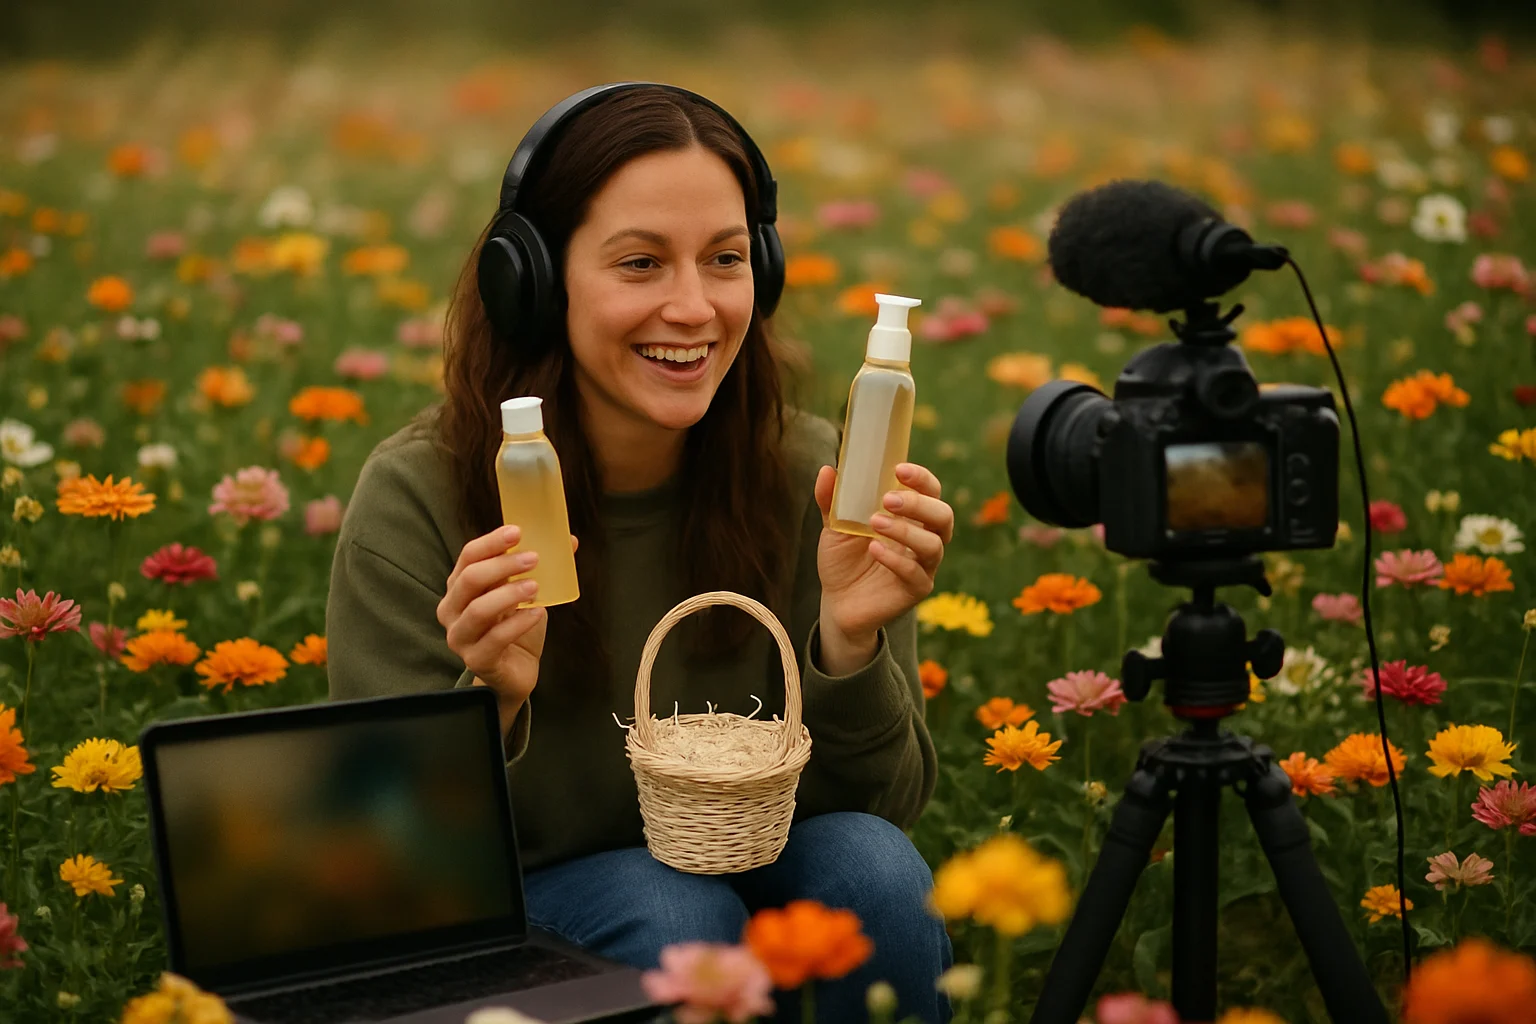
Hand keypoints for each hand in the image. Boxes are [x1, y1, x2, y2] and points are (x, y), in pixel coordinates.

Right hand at [436, 524, 578, 733]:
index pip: (468, 557)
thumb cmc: (515, 627)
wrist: (515, 671)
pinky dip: (519, 623)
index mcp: (459, 587)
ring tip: (536, 586)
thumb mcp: (525, 592)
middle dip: (503, 565)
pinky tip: (537, 613)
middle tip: (533, 558)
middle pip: (470, 579)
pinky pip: (495, 639)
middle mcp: (452, 610)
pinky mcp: (476, 659)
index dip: (491, 542)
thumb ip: (539, 567)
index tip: (518, 532)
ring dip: (510, 594)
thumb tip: (568, 540)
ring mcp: (460, 637)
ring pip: (479, 610)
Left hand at [813, 462, 953, 671]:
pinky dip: (895, 559)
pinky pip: (915, 574)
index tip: (899, 469)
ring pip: (934, 544)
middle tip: (888, 499)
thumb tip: (827, 470)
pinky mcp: (916, 590)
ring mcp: (923, 566)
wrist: (837, 602)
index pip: (931, 491)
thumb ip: (833, 500)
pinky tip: (874, 549)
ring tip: (875, 523)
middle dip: (919, 503)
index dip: (922, 479)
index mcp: (911, 516)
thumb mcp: (835, 526)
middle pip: (943, 515)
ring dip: (906, 530)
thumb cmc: (844, 559)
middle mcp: (924, 538)